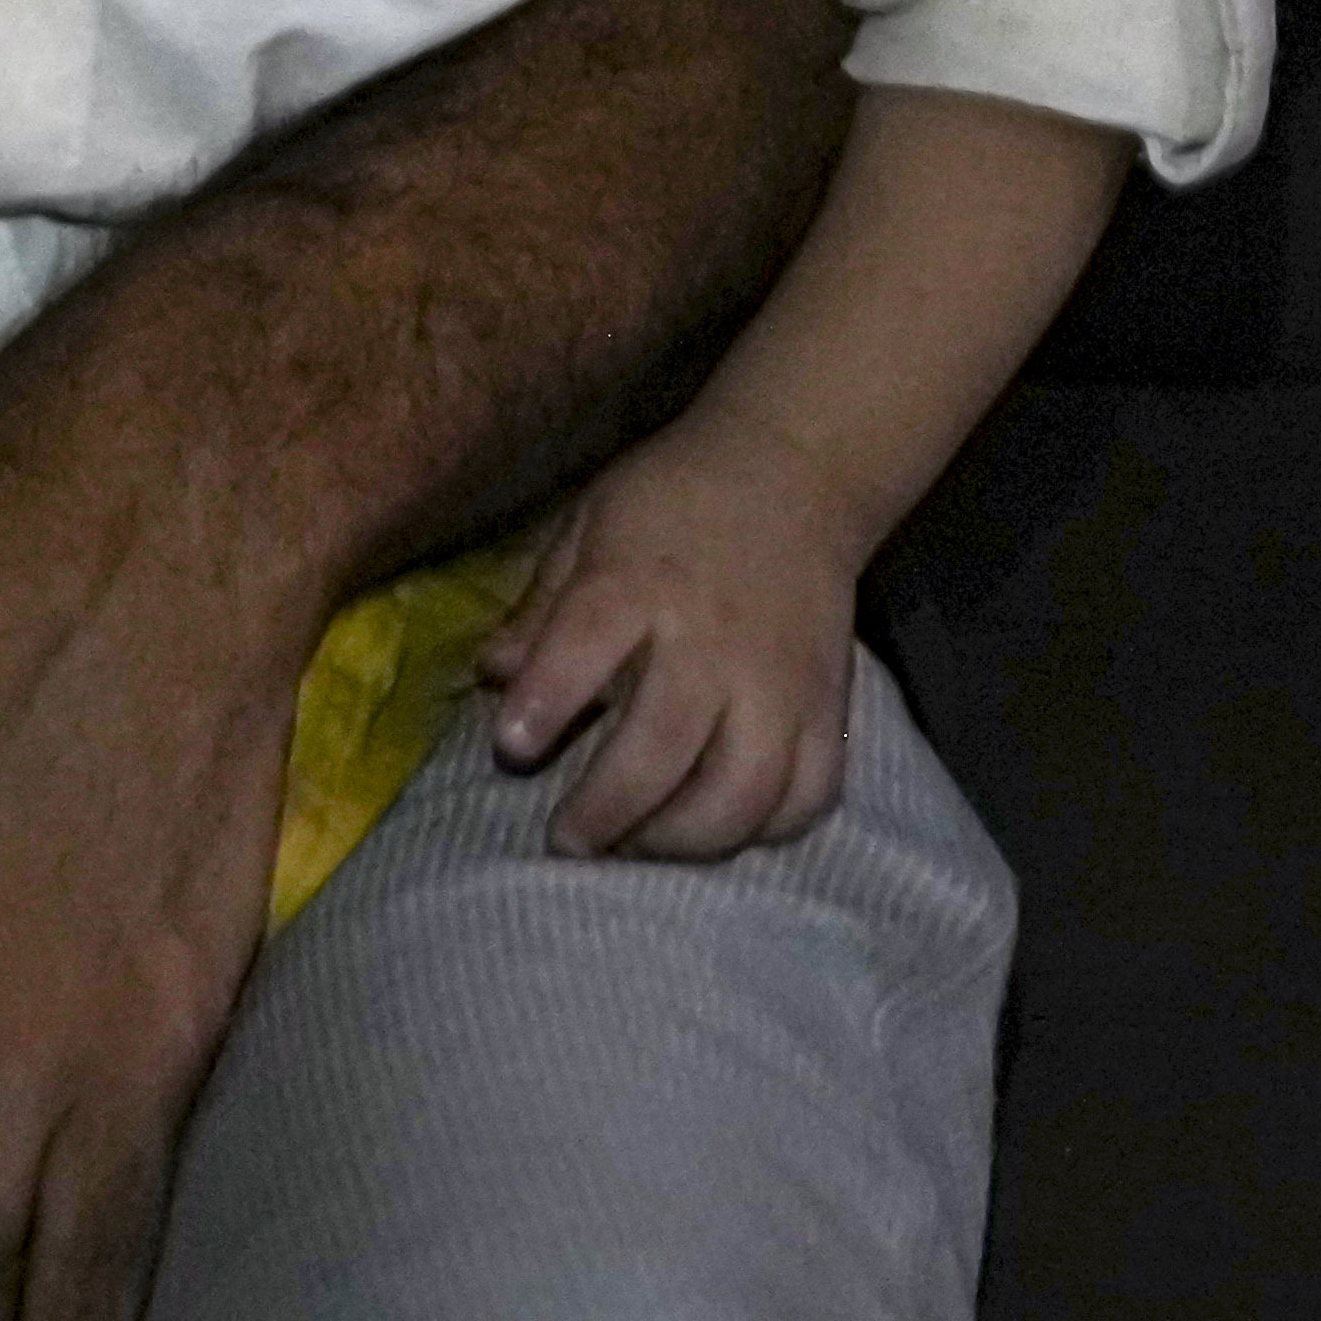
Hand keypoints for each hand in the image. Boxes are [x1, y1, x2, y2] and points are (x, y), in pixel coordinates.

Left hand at [475, 406, 866, 857]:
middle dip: (609, 807)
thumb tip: (490, 674)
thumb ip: (542, 607)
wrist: (795, 476)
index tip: (512, 747)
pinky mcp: (829, 707)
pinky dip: (766, 831)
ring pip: (745, 790)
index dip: (547, 700)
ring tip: (636, 844)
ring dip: (683, 838)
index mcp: (640, 581)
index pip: (588, 644)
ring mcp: (779, 682)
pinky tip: (718, 830)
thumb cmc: (672, 502)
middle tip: (567, 839)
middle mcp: (713, 639)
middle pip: (665, 742)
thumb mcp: (588, 527)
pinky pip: (810, 794)